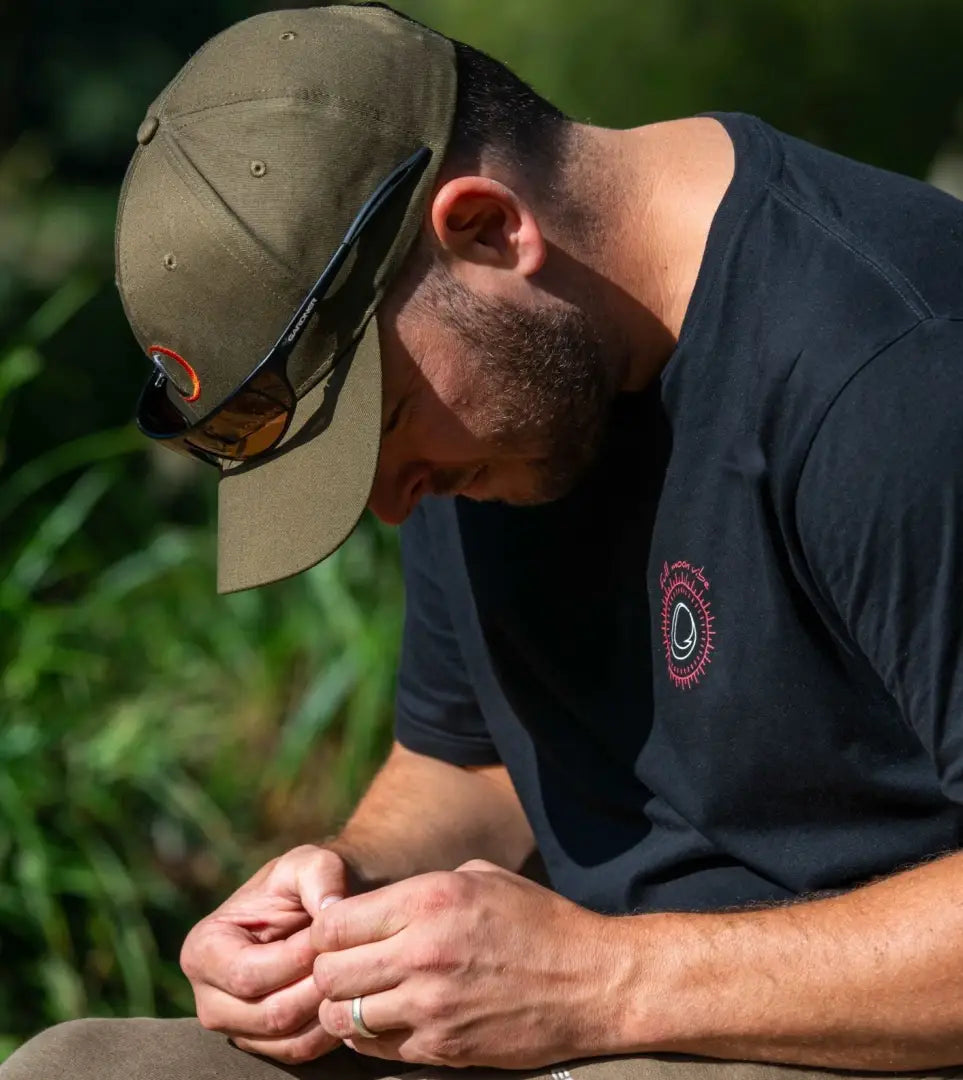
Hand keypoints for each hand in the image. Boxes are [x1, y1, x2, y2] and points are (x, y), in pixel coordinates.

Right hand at [181, 844, 350, 1064]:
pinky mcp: (266, 1044)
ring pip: (287, 1038)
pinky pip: (301, 1051)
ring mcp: (237, 1026)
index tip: (330, 937)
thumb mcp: (311, 863)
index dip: (296, 959)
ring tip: (352, 974)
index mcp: (204, 950)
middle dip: (316, 987)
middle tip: (351, 959)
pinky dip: (330, 1029)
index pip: (248, 974)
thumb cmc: (309, 882)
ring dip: (327, 1009)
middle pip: (267, 1014)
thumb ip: (320, 875)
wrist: (320, 907)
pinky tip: (351, 996)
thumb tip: (330, 909)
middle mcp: (210, 997)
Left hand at [311, 860, 620, 1067]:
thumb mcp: (481, 879)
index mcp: (429, 901)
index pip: (334, 923)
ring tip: (363, 996)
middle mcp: (421, 954)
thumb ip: (423, 888)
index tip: (339, 932)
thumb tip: (377, 905)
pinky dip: (370, 1036)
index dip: (325, 929)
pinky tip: (389, 1018)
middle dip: (326, 969)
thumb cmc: (538, 921)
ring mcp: (430, 1007)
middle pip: (328, 972)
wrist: (591, 983)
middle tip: (344, 966)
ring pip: (342, 1017)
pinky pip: (375, 1049)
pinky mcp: (441, 1049)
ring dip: (343, 1007)